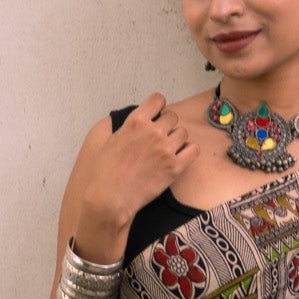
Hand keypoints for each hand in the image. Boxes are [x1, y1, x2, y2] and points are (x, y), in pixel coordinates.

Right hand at [73, 93, 200, 256]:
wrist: (111, 198)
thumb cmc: (105, 172)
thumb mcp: (107, 139)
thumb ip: (123, 126)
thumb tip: (131, 121)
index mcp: (136, 122)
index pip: (158, 99)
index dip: (158, 106)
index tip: (157, 114)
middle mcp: (153, 132)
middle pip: (172, 117)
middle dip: (167, 125)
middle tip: (159, 137)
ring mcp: (166, 150)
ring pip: (183, 132)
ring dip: (177, 138)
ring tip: (167, 149)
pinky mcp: (175, 168)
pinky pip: (193, 150)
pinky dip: (189, 151)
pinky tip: (180, 156)